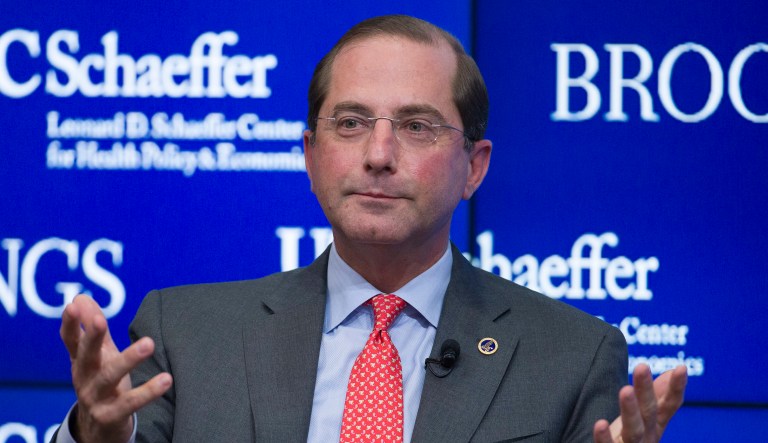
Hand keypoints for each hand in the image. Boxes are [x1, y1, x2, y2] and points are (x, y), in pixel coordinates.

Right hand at [60, 295, 172, 442]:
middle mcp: (84, 378)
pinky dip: (147, 392)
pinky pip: (129, 404)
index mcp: (81, 361)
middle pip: (86, 355)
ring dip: (128, 359)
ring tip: (148, 343)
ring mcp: (95, 399)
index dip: (70, 323)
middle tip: (101, 320)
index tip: (73, 304)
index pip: (71, 340)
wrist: (97, 431)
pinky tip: (166, 379)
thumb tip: (81, 297)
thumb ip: (93, 329)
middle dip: (92, 337)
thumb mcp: (97, 356)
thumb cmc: (101, 383)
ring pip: (109, 377)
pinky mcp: (110, 416)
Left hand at [593, 364, 687, 442]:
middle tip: (642, 366)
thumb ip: (658, 396)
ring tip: (625, 390)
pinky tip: (600, 424)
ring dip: (630, 410)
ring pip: (633, 431)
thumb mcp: (645, 418)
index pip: (668, 405)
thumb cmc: (629, 440)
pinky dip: (604, 438)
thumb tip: (672, 370)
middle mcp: (647, 438)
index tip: (681, 368)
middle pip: (648, 413)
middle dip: (646, 390)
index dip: (676, 388)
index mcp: (654, 426)